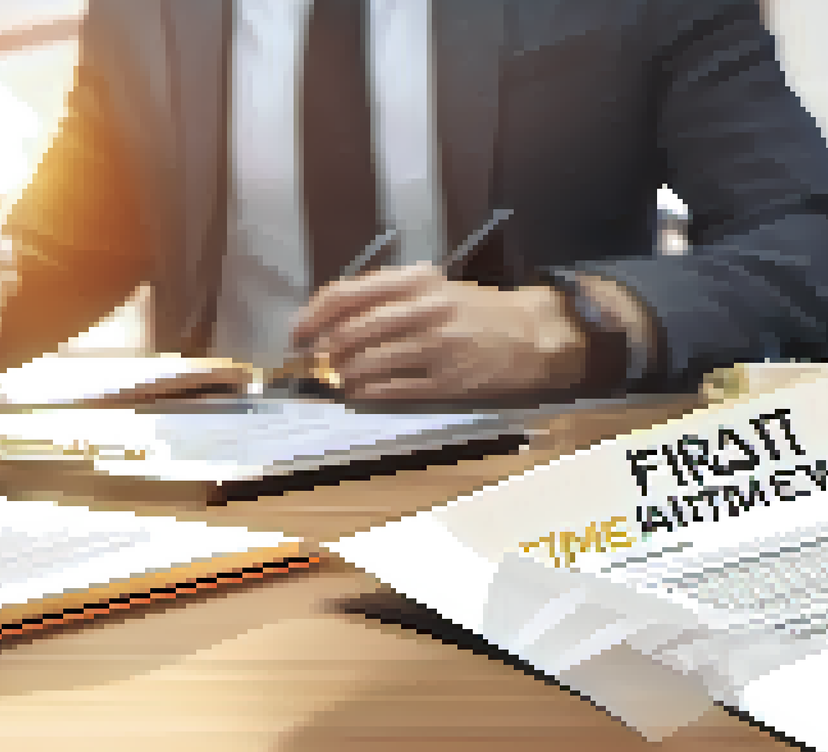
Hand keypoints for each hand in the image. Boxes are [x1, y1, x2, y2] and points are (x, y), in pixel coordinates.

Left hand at [290, 262, 589, 403]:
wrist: (530, 334)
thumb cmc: (473, 312)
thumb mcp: (432, 288)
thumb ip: (385, 296)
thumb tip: (328, 318)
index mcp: (417, 280)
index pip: (346, 294)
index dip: (312, 316)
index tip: (297, 333)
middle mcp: (426, 310)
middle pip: (350, 332)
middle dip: (324, 351)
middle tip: (318, 361)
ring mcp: (437, 347)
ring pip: (367, 364)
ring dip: (344, 375)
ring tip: (341, 378)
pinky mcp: (448, 381)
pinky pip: (391, 391)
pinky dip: (366, 394)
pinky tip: (361, 393)